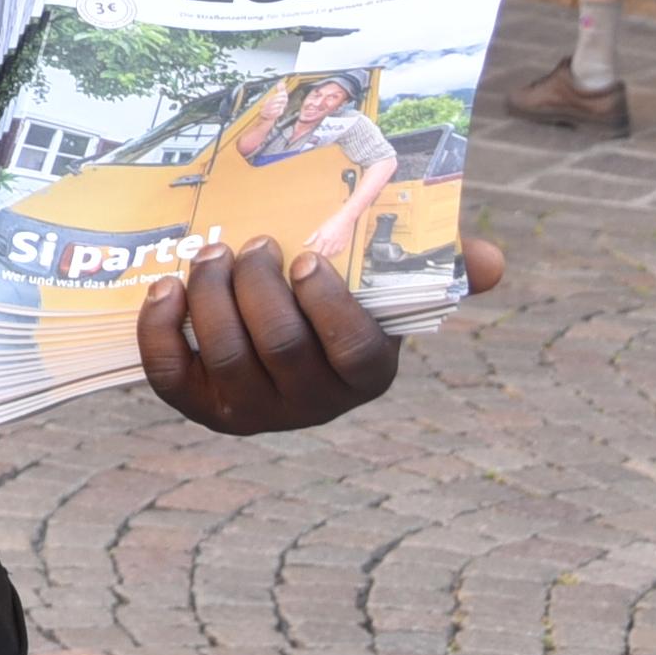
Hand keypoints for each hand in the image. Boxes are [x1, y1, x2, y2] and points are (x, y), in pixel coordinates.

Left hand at [140, 236, 505, 437]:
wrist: (273, 333)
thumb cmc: (339, 300)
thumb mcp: (391, 284)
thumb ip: (440, 266)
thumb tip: (494, 262)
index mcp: (365, 374)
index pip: (352, 351)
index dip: (327, 305)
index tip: (308, 257)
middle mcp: (310, 404)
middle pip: (280, 346)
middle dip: (260, 286)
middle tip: (253, 244)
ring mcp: (251, 410)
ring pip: (226, 354)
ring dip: (212, 294)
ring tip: (212, 253)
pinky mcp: (198, 404)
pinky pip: (170, 374)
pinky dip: (161, 327)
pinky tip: (166, 287)